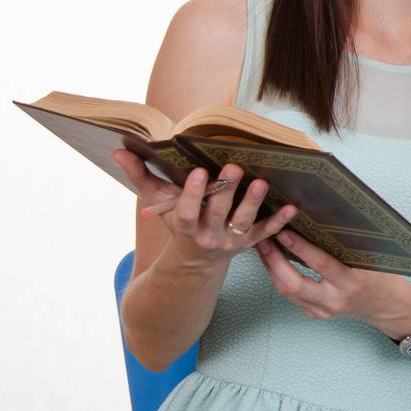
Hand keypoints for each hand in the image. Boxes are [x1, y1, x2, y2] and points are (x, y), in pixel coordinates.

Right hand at [113, 149, 297, 265]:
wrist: (196, 259)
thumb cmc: (176, 220)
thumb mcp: (157, 202)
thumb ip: (139, 176)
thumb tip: (118, 151)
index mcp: (184, 225)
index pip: (186, 211)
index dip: (192, 194)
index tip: (198, 171)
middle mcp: (208, 235)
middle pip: (217, 213)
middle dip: (225, 192)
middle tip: (234, 168)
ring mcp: (231, 240)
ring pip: (243, 222)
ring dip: (253, 203)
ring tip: (261, 183)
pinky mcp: (250, 243)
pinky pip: (266, 233)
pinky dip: (279, 222)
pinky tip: (292, 207)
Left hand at [253, 226, 410, 333]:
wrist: (386, 307)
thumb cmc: (381, 278)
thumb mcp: (370, 259)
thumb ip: (345, 246)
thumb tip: (318, 221)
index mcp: (352, 283)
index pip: (321, 264)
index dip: (300, 248)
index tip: (284, 232)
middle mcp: (335, 300)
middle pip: (293, 284)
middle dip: (273, 261)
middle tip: (263, 239)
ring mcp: (323, 310)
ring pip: (287, 291)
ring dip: (271, 268)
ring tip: (262, 247)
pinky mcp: (315, 313)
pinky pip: (292, 296)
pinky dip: (280, 278)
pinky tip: (273, 263)